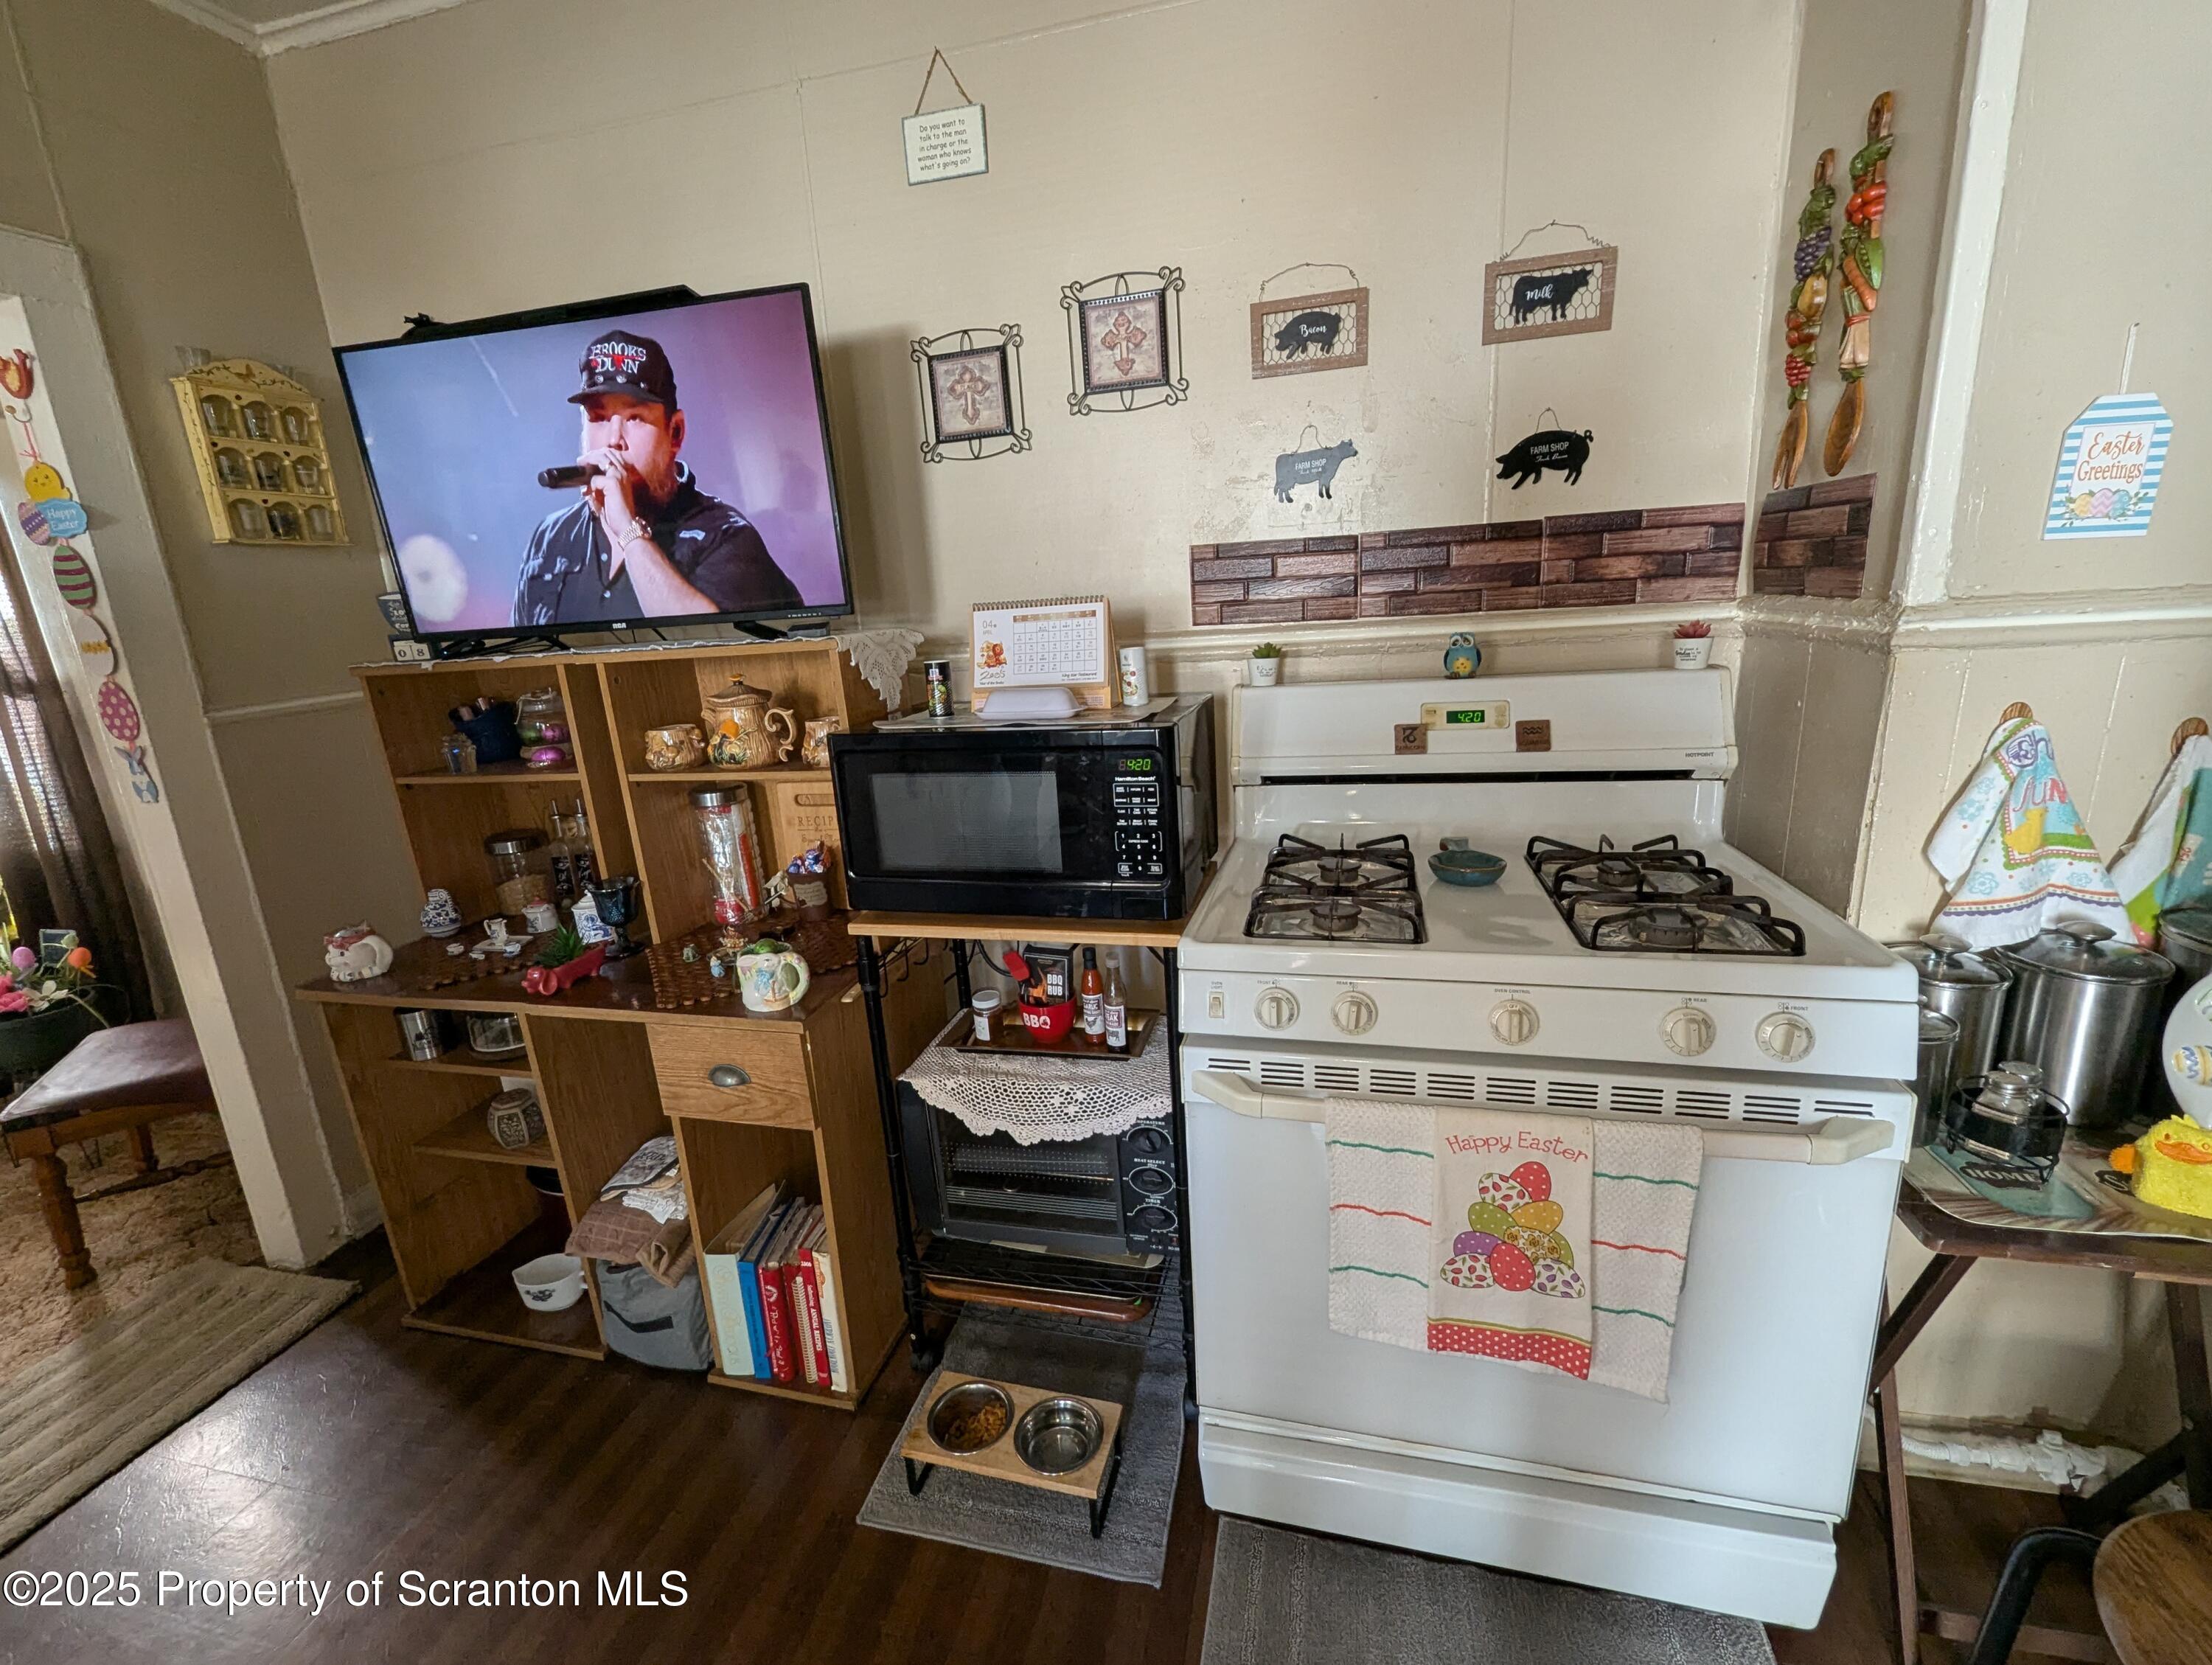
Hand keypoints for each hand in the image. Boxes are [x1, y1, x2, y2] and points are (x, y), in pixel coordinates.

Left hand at [579, 447, 643, 573]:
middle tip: (581, 461)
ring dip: (589, 460)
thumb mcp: (605, 497)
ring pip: (601, 458)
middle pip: (606, 452)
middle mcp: (624, 473)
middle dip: (591, 454)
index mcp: (624, 475)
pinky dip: (590, 485)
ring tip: (580, 465)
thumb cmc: (617, 515)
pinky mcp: (613, 483)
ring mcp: (619, 476)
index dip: (598, 455)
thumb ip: (597, 487)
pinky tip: (588, 493)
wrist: (626, 526)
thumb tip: (585, 484)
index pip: (612, 455)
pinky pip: (595, 478)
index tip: (586, 461)